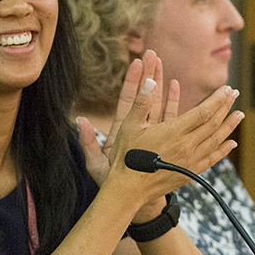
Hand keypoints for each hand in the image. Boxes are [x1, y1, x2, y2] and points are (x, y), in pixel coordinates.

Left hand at [79, 52, 176, 187]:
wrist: (132, 200)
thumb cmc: (113, 185)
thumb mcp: (98, 165)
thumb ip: (88, 144)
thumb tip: (78, 120)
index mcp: (121, 131)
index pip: (128, 101)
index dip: (133, 81)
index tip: (138, 62)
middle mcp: (137, 128)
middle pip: (144, 96)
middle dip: (148, 75)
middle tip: (152, 53)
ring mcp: (151, 133)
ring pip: (158, 103)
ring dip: (161, 83)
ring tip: (163, 63)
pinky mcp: (163, 140)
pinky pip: (170, 118)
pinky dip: (174, 102)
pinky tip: (176, 86)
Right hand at [81, 50, 241, 213]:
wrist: (128, 188)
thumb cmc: (126, 155)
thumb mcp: (129, 125)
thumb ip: (141, 102)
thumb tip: (149, 81)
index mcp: (173, 132)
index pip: (203, 112)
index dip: (217, 99)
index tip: (227, 88)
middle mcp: (186, 146)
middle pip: (213, 124)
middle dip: (225, 107)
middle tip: (235, 93)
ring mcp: (190, 161)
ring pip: (215, 140)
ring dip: (229, 126)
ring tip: (239, 114)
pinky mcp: (190, 173)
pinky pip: (212, 159)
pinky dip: (223, 150)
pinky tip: (231, 143)